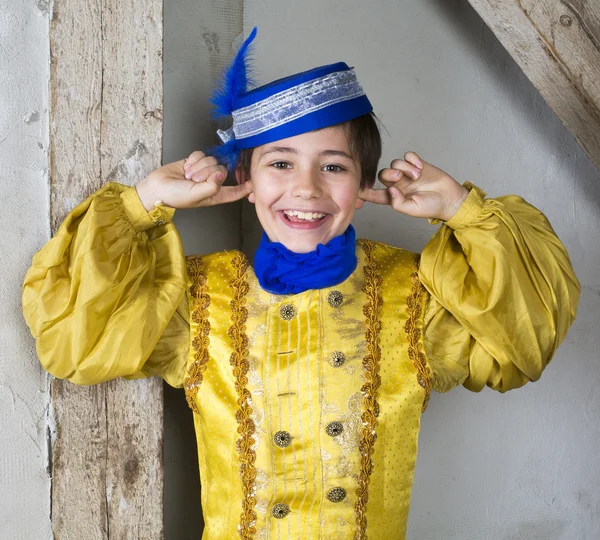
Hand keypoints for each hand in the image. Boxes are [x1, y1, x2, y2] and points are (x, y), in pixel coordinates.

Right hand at [135, 151, 252, 211]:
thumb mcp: (196, 195)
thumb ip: (212, 186)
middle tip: (193, 180)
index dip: (245, 187)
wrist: (156, 187)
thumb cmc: (175, 196)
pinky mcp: (195, 161)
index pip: (235, 191)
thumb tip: (221, 174)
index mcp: (215, 195)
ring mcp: (203, 171)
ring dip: (198, 166)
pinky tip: (186, 166)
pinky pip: (201, 154)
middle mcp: (211, 183)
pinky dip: (193, 159)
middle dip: (207, 172)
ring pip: (211, 160)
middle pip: (221, 170)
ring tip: (187, 175)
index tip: (255, 183)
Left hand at [359, 151, 468, 221]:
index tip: (354, 188)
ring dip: (405, 168)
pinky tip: (420, 166)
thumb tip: (390, 190)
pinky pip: (407, 156)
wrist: (450, 198)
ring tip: (417, 175)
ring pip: (395, 163)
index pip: (374, 194)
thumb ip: (398, 203)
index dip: (364, 191)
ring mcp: (407, 173)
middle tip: (400, 177)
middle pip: (383, 174)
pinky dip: (412, 159)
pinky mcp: (417, 164)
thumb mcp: (413, 209)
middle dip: (390, 173)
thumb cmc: (431, 206)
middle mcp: (397, 184)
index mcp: (393, 197)